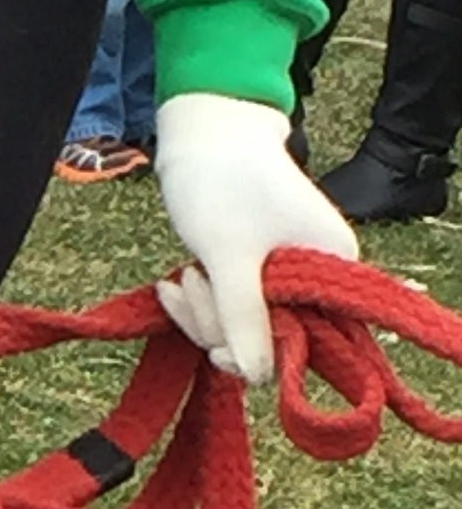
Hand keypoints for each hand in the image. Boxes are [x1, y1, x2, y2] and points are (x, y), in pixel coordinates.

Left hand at [152, 90, 359, 385]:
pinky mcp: (257, 271)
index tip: (216, 344)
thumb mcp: (229, 257)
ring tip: (180, 277)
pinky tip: (172, 284)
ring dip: (203, 312)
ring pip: (244, 327)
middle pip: (273, 338)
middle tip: (191, 285)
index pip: (311, 341)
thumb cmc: (221, 182)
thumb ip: (244, 318)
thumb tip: (258, 376)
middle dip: (221, 325)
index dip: (262, 351)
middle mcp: (320, 273)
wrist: (203, 131)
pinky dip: (200, 302)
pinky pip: (230, 308)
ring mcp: (287, 273)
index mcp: (335, 266)